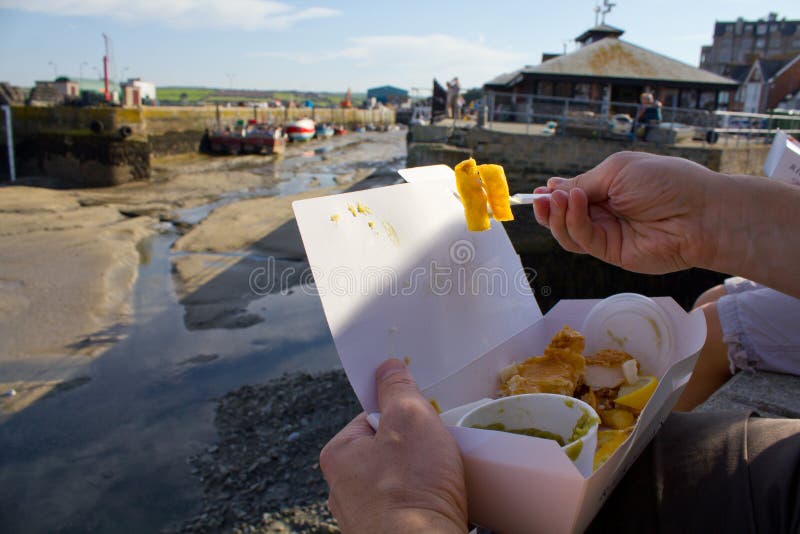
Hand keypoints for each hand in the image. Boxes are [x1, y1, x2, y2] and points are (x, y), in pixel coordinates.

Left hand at [320, 359, 467, 533]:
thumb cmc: (411, 485)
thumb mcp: (409, 418)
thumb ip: (397, 388)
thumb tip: (387, 366)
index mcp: (338, 455)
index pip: (370, 418)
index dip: (400, 415)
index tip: (421, 423)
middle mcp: (342, 489)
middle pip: (386, 451)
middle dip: (413, 450)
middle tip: (435, 453)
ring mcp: (363, 518)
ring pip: (399, 482)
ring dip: (421, 478)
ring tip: (440, 481)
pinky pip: (408, 509)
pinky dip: (424, 504)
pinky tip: (437, 504)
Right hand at [532, 151, 723, 273]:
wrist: (699, 213)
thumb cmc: (666, 182)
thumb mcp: (618, 170)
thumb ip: (584, 182)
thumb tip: (553, 188)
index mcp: (610, 188)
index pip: (573, 195)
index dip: (555, 195)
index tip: (541, 191)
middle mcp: (606, 213)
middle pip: (565, 216)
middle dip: (550, 208)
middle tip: (541, 199)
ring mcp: (609, 234)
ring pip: (569, 232)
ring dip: (558, 216)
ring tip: (559, 199)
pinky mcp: (612, 253)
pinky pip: (583, 240)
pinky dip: (574, 222)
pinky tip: (575, 203)